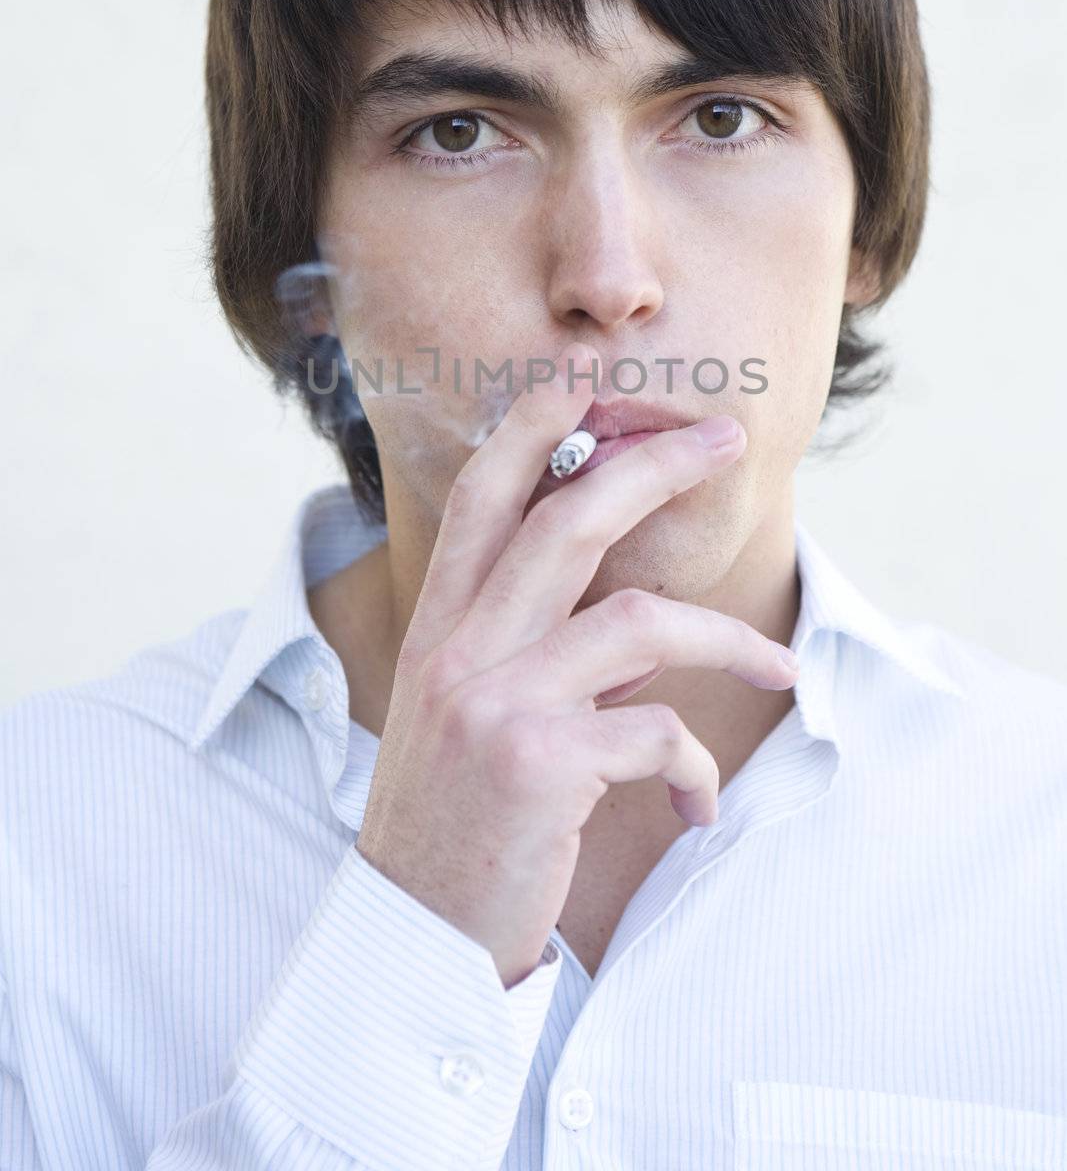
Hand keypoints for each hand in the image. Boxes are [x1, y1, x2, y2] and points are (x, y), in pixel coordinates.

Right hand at [355, 340, 799, 987]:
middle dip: (654, 465)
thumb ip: (540, 658)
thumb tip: (642, 634)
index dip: (533, 423)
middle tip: (724, 439)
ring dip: (727, 639)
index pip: (482, 495)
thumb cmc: (452, 823)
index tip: (587, 376)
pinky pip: (658, 732)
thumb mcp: (470, 721)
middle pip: (568, 518)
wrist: (407, 938)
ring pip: (639, 621)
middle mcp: (459, 648)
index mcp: (440, 628)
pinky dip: (695, 767)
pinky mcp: (539, 766)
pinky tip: (696, 805)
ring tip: (778, 669)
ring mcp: (496, 702)